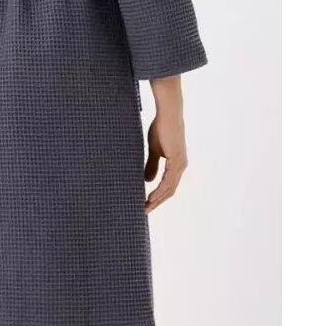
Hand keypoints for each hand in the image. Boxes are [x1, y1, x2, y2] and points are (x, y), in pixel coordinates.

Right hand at [144, 76, 187, 212]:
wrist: (167, 115)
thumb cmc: (161, 129)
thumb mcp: (154, 150)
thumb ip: (152, 165)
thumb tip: (148, 180)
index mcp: (176, 165)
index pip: (167, 186)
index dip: (158, 196)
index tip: (146, 203)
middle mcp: (180, 167)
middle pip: (169, 191)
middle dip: (157, 202)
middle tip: (145, 210)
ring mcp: (179, 165)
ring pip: (169, 188)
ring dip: (157, 199)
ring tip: (146, 207)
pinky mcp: (176, 161)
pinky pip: (168, 181)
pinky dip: (159, 190)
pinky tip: (151, 197)